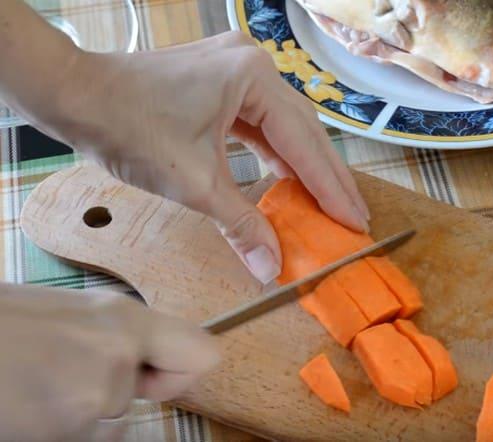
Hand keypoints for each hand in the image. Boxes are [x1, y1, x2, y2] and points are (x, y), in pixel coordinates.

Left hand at [0, 5, 369, 282]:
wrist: (74, 95)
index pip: (305, 143)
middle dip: (327, 178)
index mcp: (254, 79)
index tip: (355, 220)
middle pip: (303, 132)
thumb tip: (271, 266)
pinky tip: (290, 180)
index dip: (331, 187)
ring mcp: (237, 70)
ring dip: (304, 167)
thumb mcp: (193, 183)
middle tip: (355, 216)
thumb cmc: (128, 127)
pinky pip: (260, 123)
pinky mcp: (222, 82)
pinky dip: (275, 154)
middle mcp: (254, 66)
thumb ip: (240, 224)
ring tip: (331, 203)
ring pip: (284, 128)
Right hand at [0, 283, 219, 440]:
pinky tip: (29, 401)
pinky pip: (84, 435)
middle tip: (66, 370)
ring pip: (109, 418)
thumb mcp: (71, 313)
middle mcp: (119, 357)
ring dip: (80, 410)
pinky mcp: (67, 430)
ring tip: (36, 381)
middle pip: (146, 395)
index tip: (155, 373)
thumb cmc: (4, 323)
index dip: (180, 371)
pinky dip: (59, 427)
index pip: (203, 355)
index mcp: (125, 319)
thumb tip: (147, 359)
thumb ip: (118, 336)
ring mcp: (94, 398)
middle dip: (117, 391)